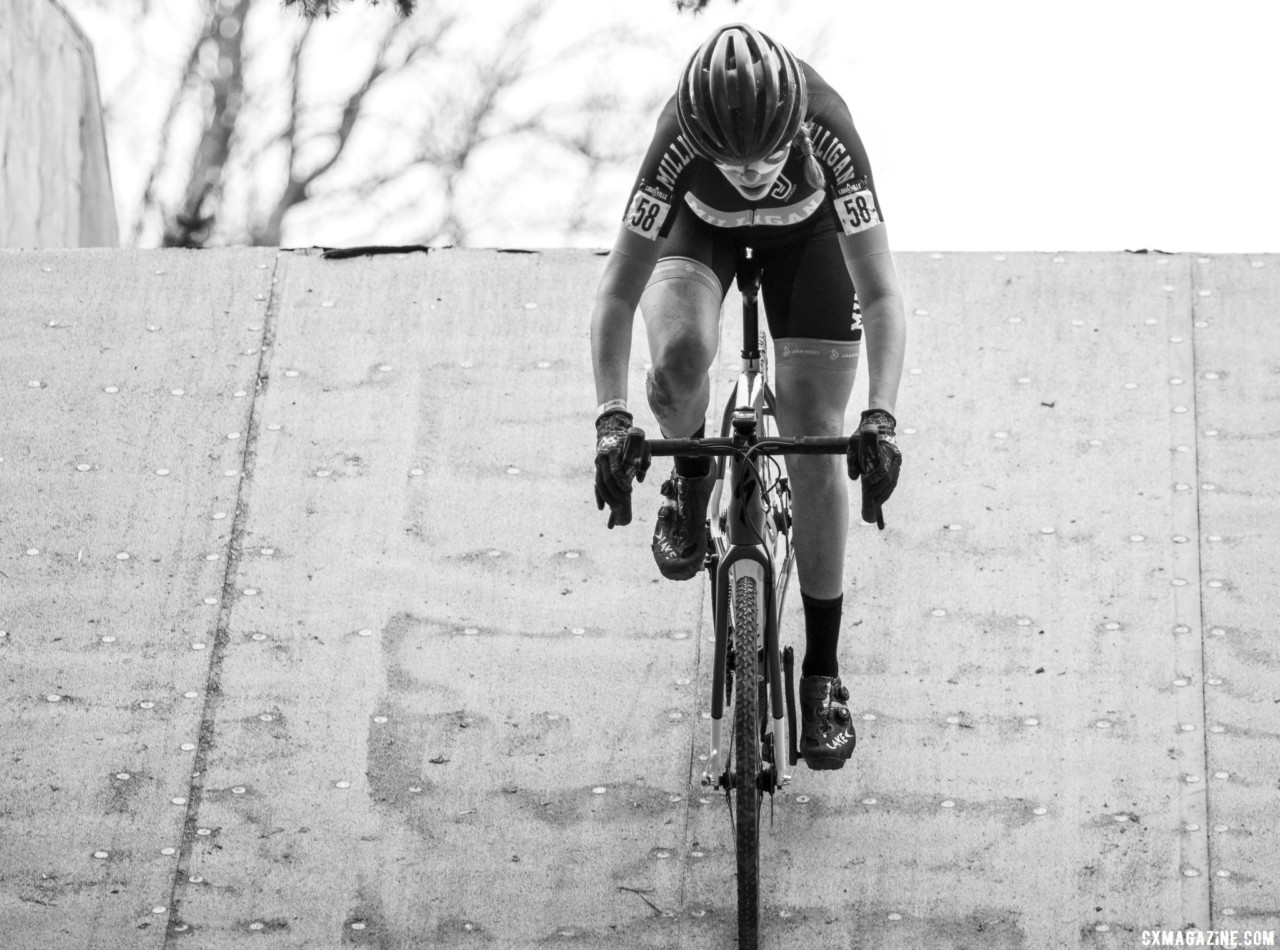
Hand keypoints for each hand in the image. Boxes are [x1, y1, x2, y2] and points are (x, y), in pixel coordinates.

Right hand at [594, 411, 650, 527]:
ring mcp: (598, 464)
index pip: (615, 470)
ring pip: (599, 484)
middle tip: (623, 503)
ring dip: (606, 498)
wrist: (613, 432)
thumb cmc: (630, 440)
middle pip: (606, 480)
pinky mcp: (597, 469)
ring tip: (615, 508)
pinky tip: (601, 507)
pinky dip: (598, 496)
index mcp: (612, 451)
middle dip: (614, 493)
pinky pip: (596, 484)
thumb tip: (640, 479)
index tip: (629, 491)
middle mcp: (602, 458)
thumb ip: (645, 459)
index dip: (621, 483)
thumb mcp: (641, 445)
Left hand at [847, 409, 900, 528]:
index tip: (867, 489)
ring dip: (885, 494)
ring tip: (876, 505)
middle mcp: (894, 456)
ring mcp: (897, 460)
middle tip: (871, 504)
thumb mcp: (853, 443)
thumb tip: (855, 478)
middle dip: (880, 494)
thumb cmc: (863, 434)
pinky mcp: (897, 463)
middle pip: (889, 480)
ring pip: (892, 482)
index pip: (882, 470)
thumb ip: (852, 460)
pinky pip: (894, 479)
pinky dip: (888, 489)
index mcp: (885, 449)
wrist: (879, 422)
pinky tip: (881, 498)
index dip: (875, 481)